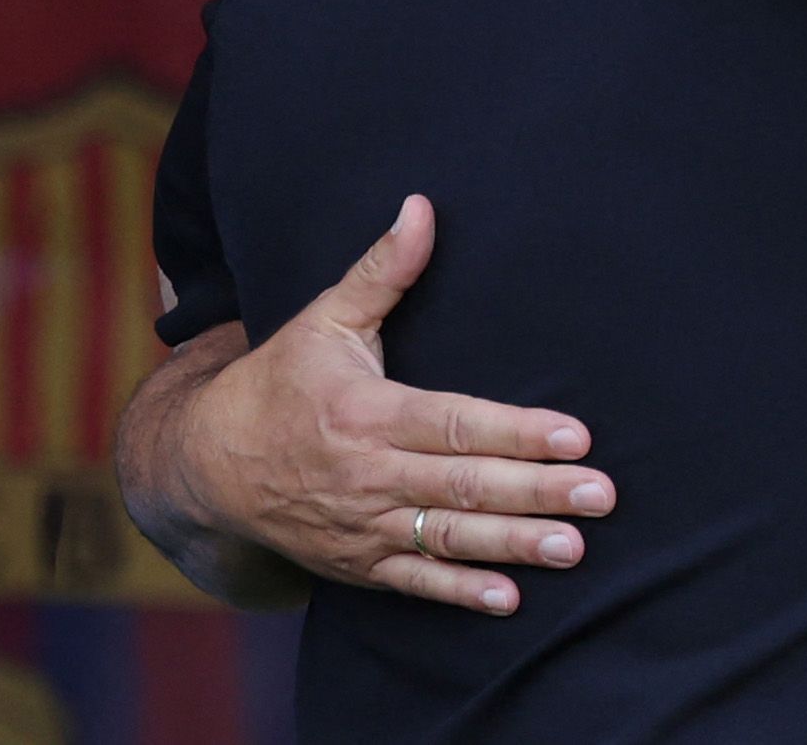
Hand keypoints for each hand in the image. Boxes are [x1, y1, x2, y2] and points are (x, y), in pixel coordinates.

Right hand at [174, 195, 614, 613]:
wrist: (206, 465)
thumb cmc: (278, 382)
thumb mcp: (324, 319)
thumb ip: (381, 269)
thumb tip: (421, 206)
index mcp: (365, 412)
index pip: (454, 422)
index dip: (516, 431)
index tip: (575, 436)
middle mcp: (367, 474)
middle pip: (463, 485)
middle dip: (536, 492)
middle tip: (600, 495)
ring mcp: (362, 525)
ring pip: (448, 539)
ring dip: (513, 545)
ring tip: (573, 547)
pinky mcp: (357, 564)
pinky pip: (414, 583)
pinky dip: (459, 593)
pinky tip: (509, 599)